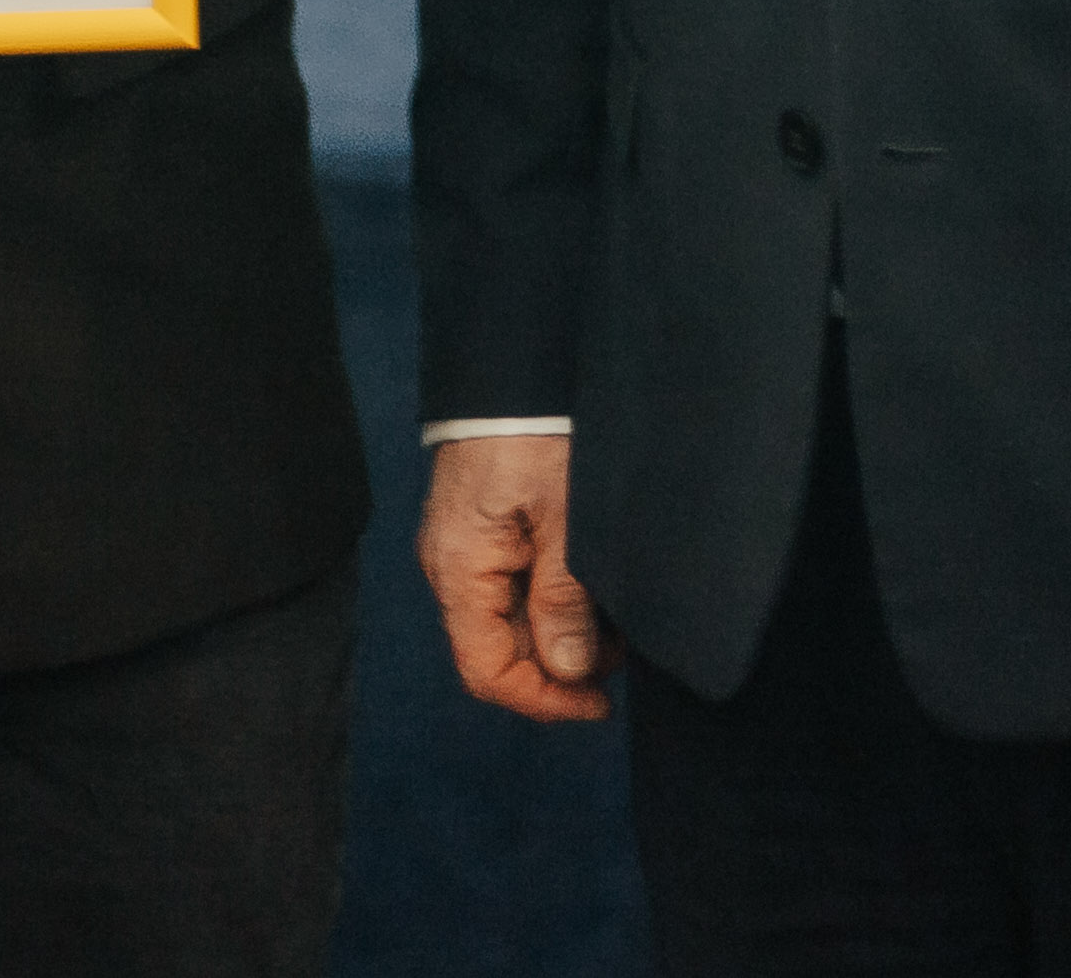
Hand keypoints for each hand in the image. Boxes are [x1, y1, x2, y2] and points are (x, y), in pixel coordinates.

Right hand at [418, 431, 608, 721]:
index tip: (599, 702)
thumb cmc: (537, 434)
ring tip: (612, 619)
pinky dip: (550, 601)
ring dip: (559, 634)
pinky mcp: (480, 529)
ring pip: (508, 621)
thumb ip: (564, 601)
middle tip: (619, 652)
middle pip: (498, 650)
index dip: (544, 700)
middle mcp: (450, 568)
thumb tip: (569, 671)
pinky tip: (588, 589)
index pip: (487, 671)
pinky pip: (510, 587)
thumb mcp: (566, 521)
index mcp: (461, 571)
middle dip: (560, 666)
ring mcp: (462, 548)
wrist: (515, 369)